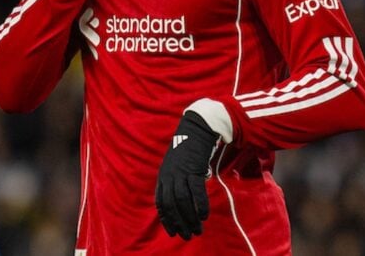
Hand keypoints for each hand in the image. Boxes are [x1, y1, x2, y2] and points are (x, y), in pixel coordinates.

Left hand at [155, 111, 218, 239]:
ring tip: (198, 229)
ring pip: (182, 200)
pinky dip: (199, 204)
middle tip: (188, 235)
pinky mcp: (193, 168)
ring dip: (190, 217)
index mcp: (163, 176)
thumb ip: (176, 181)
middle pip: (170, 204)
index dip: (166, 219)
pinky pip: (195, 190)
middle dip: (179, 222)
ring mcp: (180, 172)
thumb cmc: (188, 149)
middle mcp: (168, 175)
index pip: (160, 203)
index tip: (173, 232)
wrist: (196, 128)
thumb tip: (183, 202)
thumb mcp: (175, 165)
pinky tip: (204, 215)